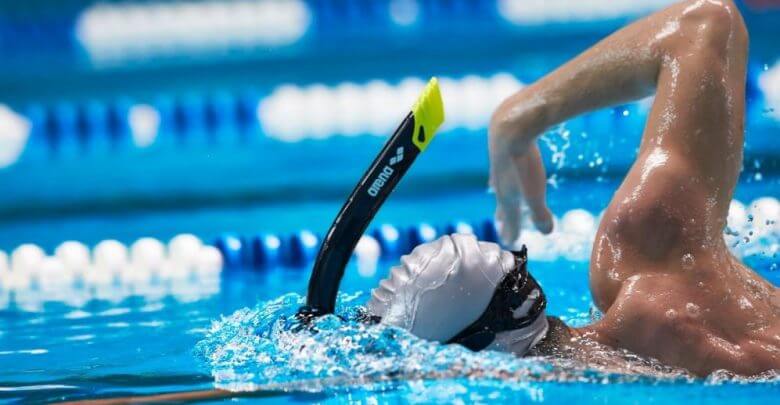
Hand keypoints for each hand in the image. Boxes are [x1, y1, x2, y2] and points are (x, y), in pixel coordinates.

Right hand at [489, 130, 553, 246]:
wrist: (510, 127)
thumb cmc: (521, 163)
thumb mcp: (534, 191)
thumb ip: (539, 213)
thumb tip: (548, 232)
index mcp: (507, 196)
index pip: (509, 219)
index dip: (511, 231)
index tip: (510, 241)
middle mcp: (500, 183)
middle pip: (502, 203)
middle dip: (503, 215)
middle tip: (501, 224)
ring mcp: (500, 166)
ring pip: (499, 184)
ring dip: (500, 193)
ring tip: (497, 194)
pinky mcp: (504, 150)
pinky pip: (502, 167)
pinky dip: (502, 173)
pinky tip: (503, 167)